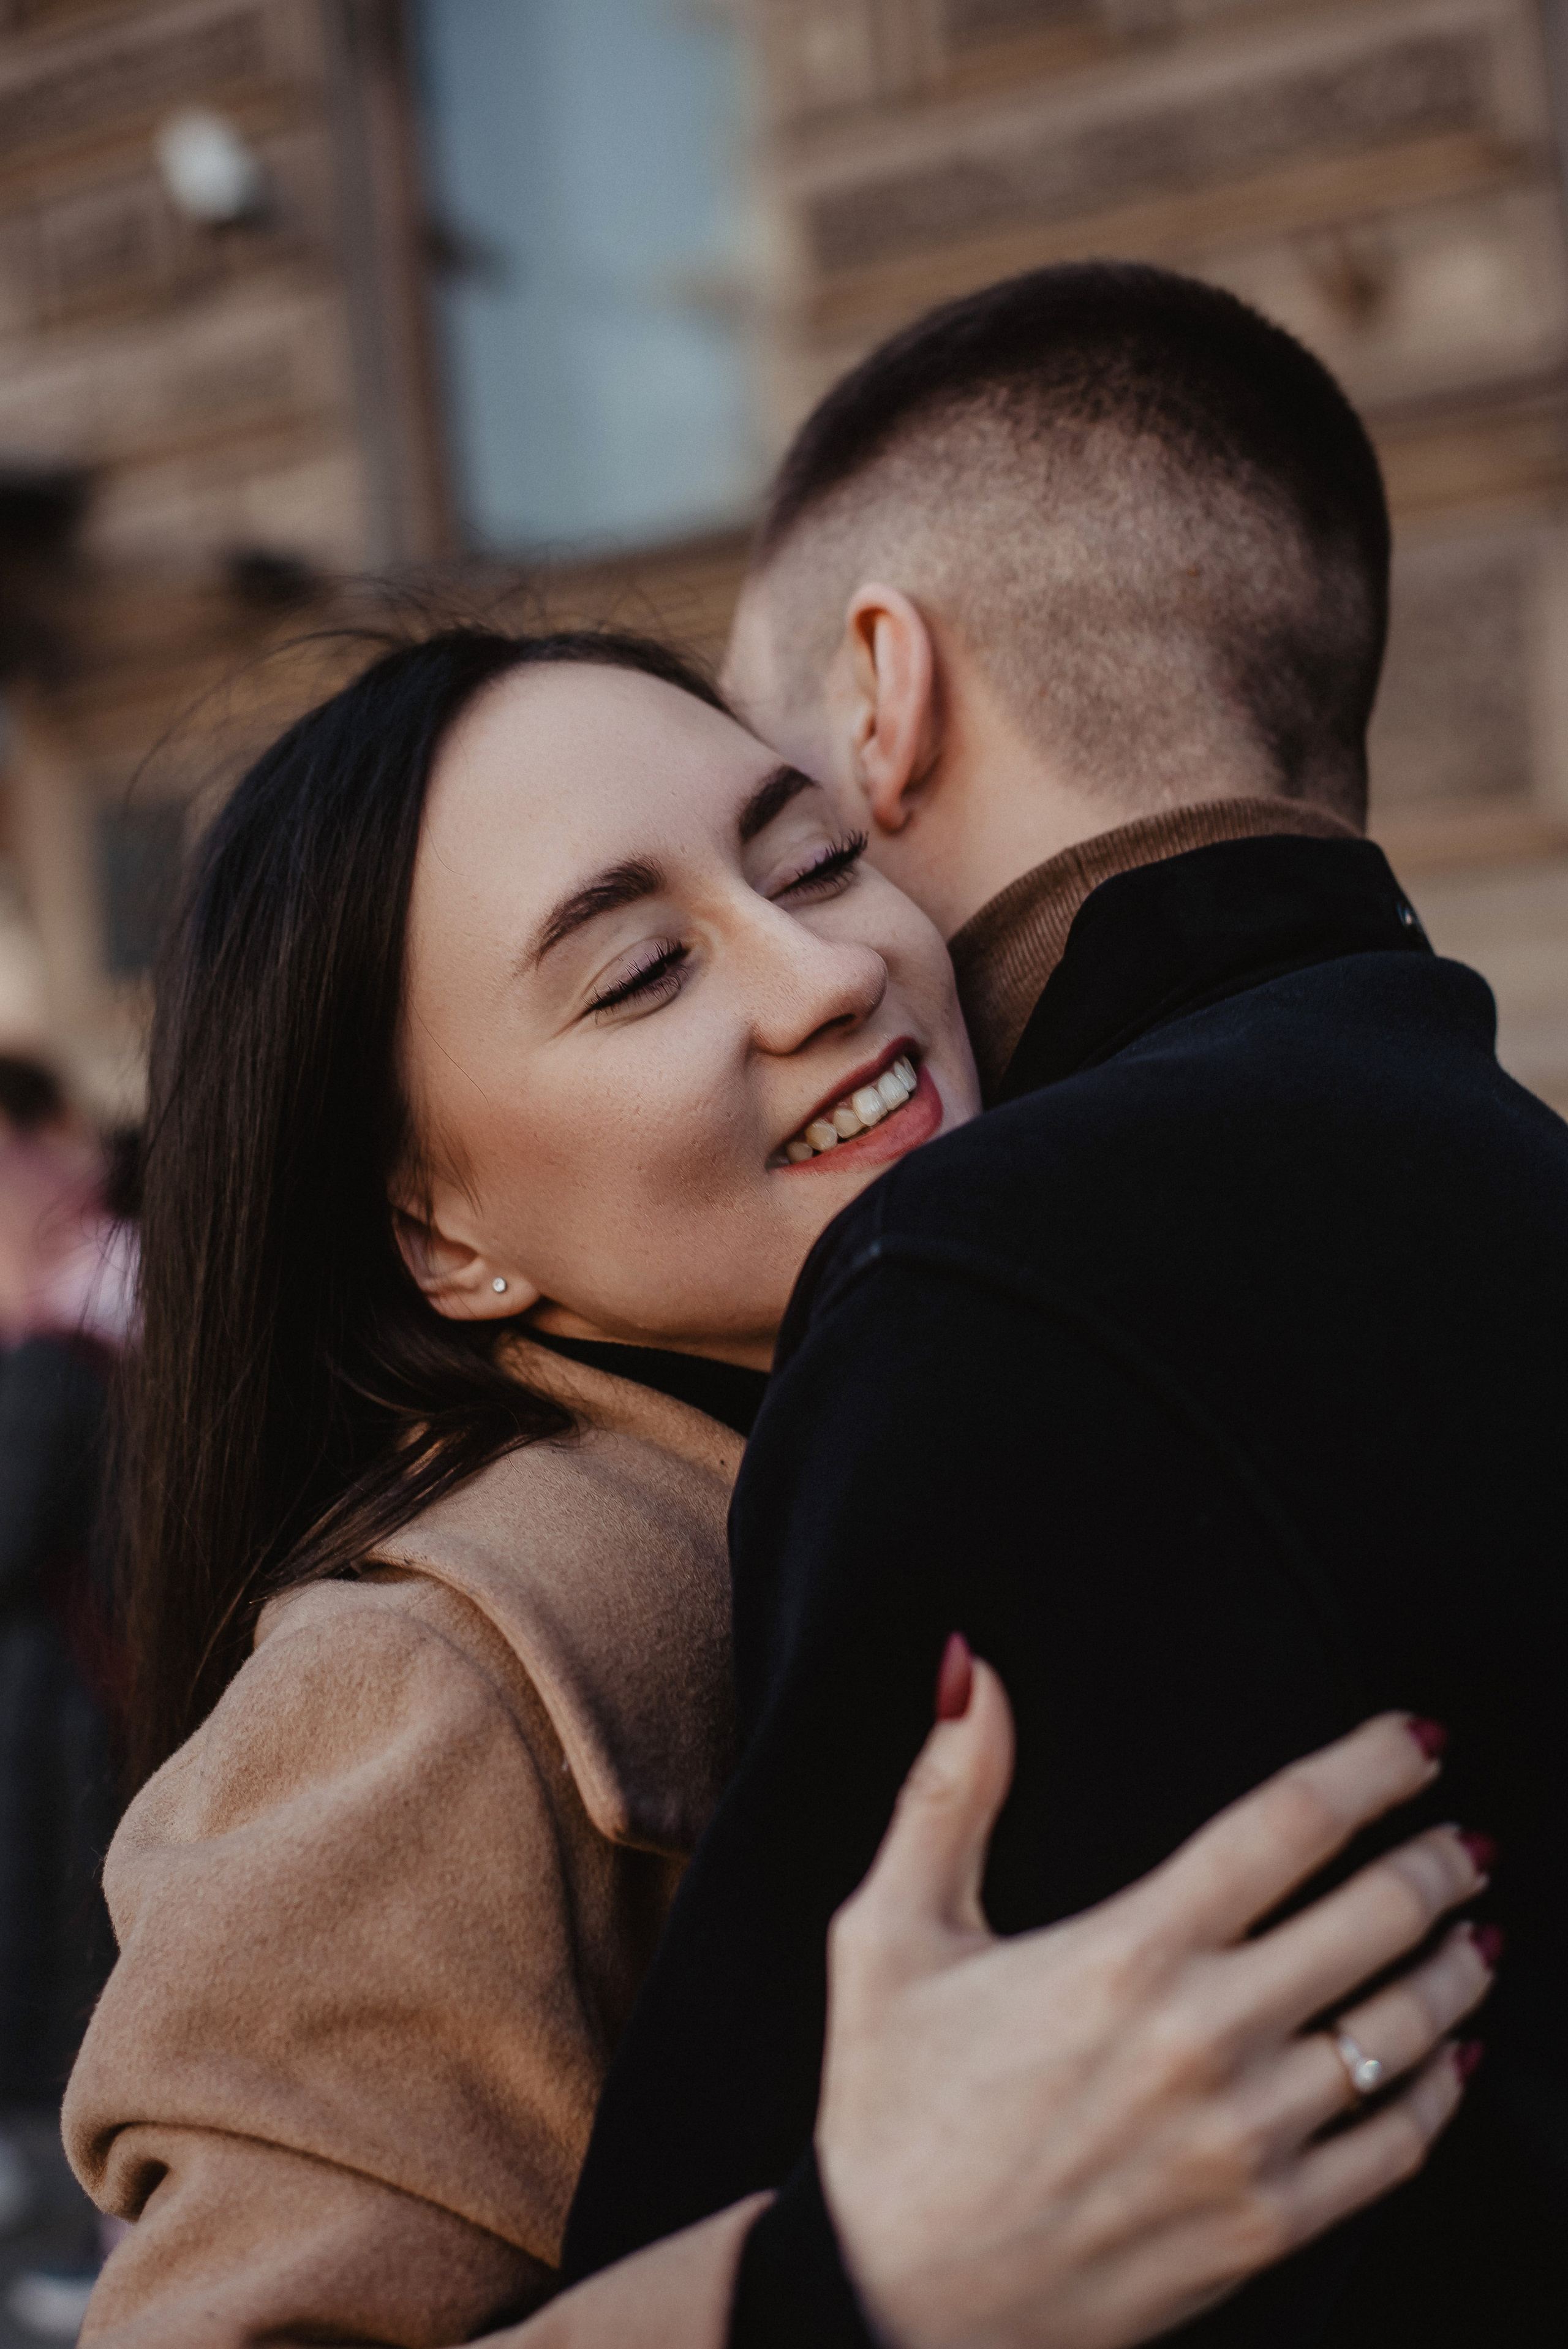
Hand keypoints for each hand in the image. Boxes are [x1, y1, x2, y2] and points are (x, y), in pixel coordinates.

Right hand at [817, 1652, 1492, 2348]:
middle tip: (1462, 1838)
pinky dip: (1440, 2091)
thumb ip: (945, 1790)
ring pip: (1403, 2033)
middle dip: (1437, 1862)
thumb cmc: (890, 2112)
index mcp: (1126, 1953)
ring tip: (1473, 1933)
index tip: (1414, 1743)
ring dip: (1456, 1969)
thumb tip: (968, 1667)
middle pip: (1374, 1918)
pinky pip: (1395, 2149)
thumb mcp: (887, 1934)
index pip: (1289, 1823)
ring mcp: (1246, 2140)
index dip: (1371, 1768)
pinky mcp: (1264, 2227)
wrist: (892, 2301)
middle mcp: (1203, 2039)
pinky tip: (1447, 2056)